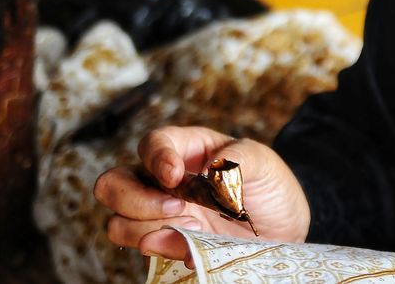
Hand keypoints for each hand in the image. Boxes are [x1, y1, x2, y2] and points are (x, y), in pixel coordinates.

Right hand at [94, 126, 310, 261]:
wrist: (281, 231)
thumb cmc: (269, 186)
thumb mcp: (263, 162)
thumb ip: (238, 161)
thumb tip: (209, 177)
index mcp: (184, 149)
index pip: (151, 144)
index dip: (155, 158)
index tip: (174, 177)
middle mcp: (161, 181)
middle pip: (113, 184)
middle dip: (137, 200)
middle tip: (179, 209)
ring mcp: (160, 215)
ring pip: (118, 223)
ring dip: (150, 229)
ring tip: (192, 229)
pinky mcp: (166, 244)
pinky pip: (145, 250)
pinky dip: (165, 250)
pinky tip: (193, 248)